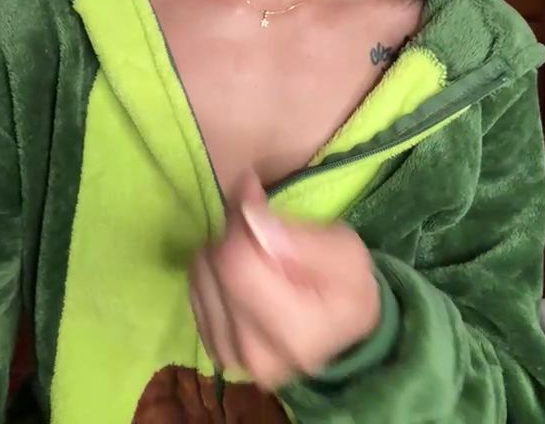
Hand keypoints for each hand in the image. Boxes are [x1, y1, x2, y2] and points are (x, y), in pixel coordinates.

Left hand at [189, 171, 380, 390]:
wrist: (345, 328)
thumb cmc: (349, 284)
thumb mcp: (343, 249)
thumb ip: (295, 234)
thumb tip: (248, 214)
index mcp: (293, 333)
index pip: (237, 265)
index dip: (239, 218)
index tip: (251, 189)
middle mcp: (255, 354)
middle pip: (215, 268)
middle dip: (233, 231)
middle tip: (257, 218)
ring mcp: (231, 356)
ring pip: (200, 276)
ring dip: (223, 250)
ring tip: (256, 250)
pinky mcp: (216, 349)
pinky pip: (194, 291)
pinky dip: (215, 272)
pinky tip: (243, 272)